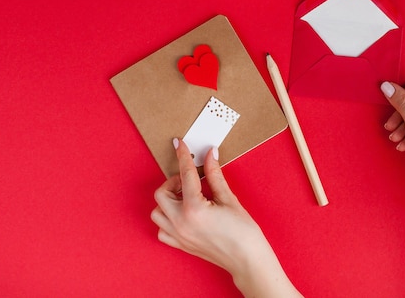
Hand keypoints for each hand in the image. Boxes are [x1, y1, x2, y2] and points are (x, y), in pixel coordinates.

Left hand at [151, 139, 300, 296]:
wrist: (247, 260)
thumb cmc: (243, 233)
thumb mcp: (229, 199)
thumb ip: (215, 175)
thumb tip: (210, 155)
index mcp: (194, 209)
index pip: (185, 175)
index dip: (183, 156)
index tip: (180, 144)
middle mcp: (181, 223)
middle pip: (161, 193)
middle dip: (174, 181)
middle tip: (191, 180)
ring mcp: (178, 236)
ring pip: (157, 212)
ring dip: (168, 200)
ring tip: (187, 196)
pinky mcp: (181, 245)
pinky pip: (162, 229)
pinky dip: (167, 219)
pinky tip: (183, 213)